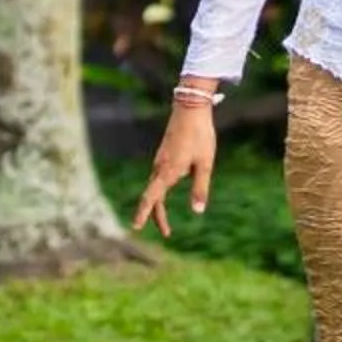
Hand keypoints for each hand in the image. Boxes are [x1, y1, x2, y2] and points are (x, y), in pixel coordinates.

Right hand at [132, 101, 218, 237]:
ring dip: (158, 205)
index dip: (144, 214)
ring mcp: (160, 160)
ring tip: (165, 221)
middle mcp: (160, 167)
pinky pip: (158, 178)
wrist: (191, 108)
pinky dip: (159, 192)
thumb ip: (200, 188)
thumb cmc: (200, 135)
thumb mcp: (205, 164)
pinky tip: (165, 192)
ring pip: (155, 187)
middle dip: (157, 216)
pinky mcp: (164, 154)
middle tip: (167, 233)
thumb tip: (198, 211)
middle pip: (153, 197)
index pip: (152, 198)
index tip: (136, 228)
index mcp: (168, 171)